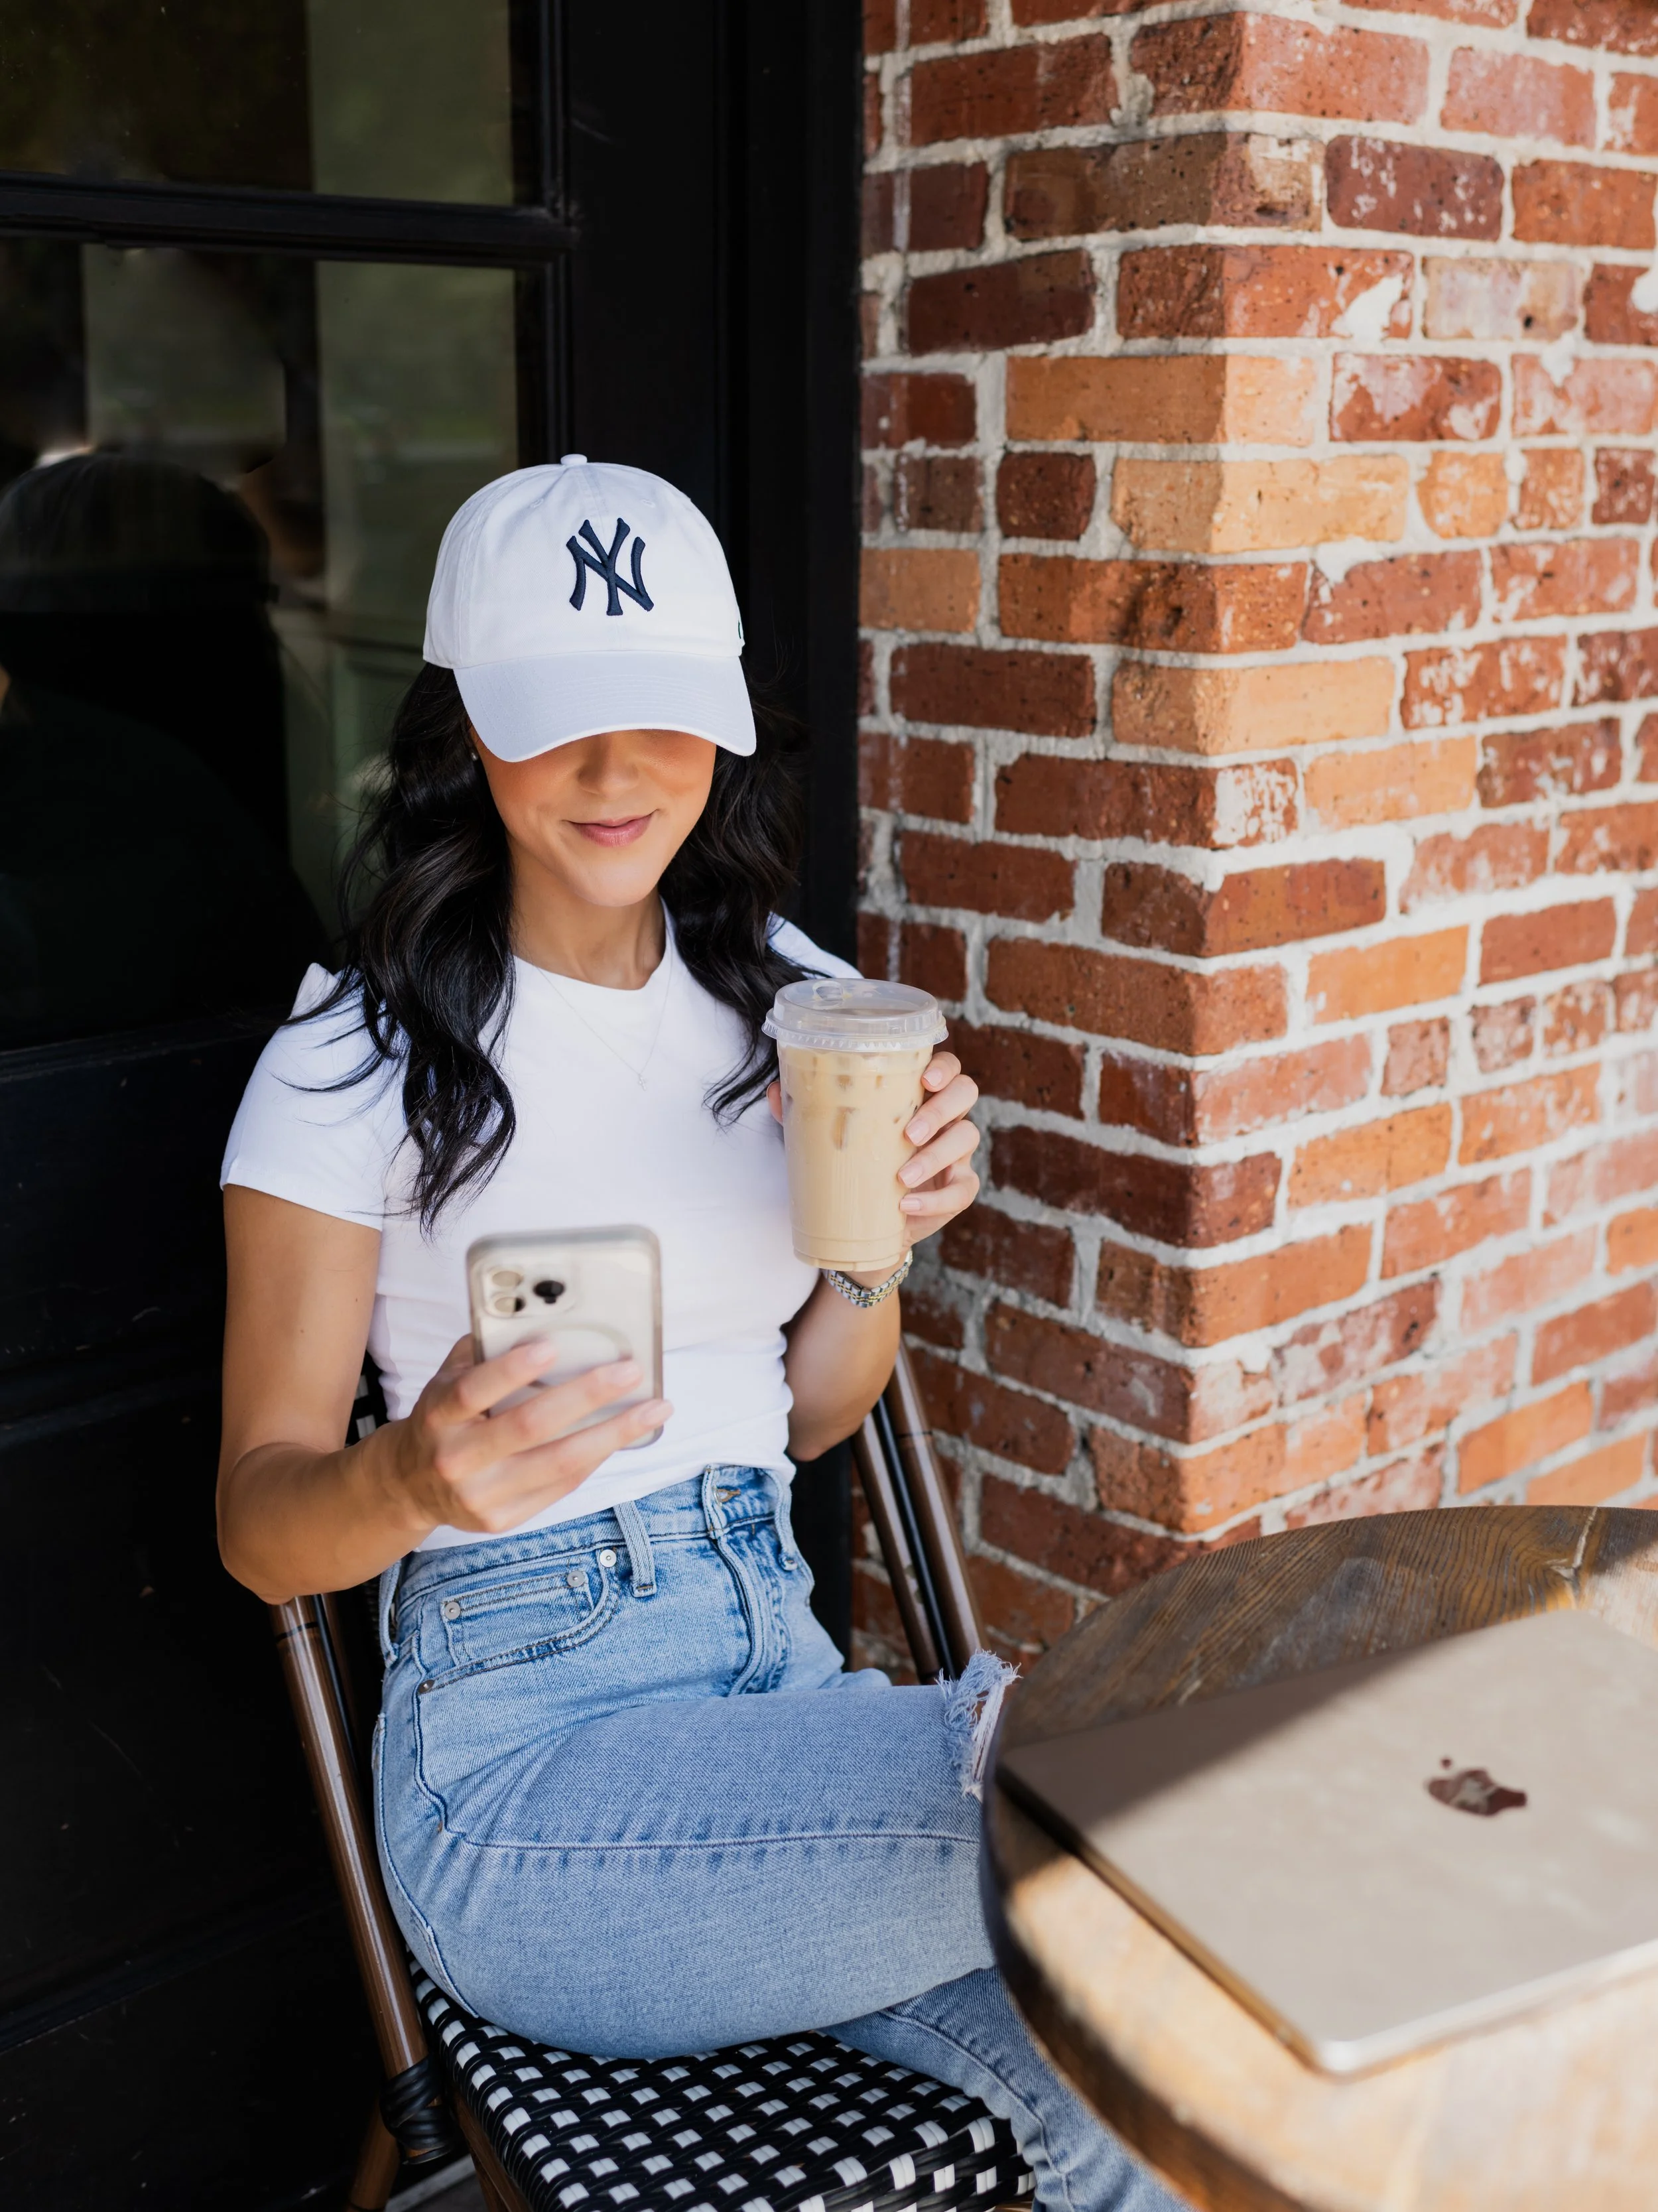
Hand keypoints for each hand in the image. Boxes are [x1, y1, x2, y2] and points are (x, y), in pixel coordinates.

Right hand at [382, 1336, 670, 1538]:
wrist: (409, 1485)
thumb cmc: (443, 1418)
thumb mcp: (446, 1380)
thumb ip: (484, 1352)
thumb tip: (543, 1318)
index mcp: (438, 1415)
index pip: (473, 1391)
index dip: (511, 1370)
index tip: (552, 1346)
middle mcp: (456, 1459)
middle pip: (528, 1427)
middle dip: (586, 1397)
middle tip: (630, 1371)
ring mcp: (479, 1496)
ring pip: (558, 1463)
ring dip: (613, 1434)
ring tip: (654, 1409)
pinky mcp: (501, 1520)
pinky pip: (561, 1485)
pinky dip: (597, 1456)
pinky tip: (624, 1435)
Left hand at [766, 1049, 980, 1260]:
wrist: (863, 1223)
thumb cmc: (852, 1164)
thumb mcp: (829, 1137)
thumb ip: (806, 1112)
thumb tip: (775, 1090)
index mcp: (918, 1095)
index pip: (946, 1067)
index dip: (944, 1067)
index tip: (925, 1078)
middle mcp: (944, 1118)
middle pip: (965, 1093)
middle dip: (941, 1109)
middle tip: (908, 1132)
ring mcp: (955, 1153)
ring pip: (967, 1138)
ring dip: (935, 1156)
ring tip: (901, 1176)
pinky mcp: (957, 1189)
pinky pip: (964, 1190)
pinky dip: (937, 1200)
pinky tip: (907, 1206)